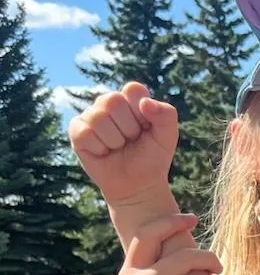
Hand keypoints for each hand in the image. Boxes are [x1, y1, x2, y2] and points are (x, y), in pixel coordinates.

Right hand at [69, 82, 178, 207]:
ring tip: (118, 147)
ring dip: (114, 140)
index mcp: (131, 98)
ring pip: (98, 118)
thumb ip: (166, 115)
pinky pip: (84, 133)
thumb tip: (144, 103)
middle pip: (112, 101)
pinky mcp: (77, 131)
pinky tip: (104, 153)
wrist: (138, 185)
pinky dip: (99, 148)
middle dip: (128, 128)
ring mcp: (91, 116)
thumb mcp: (168, 136)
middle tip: (131, 140)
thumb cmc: (152, 157)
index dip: (141, 112)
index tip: (146, 128)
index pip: (132, 90)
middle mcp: (109, 102)